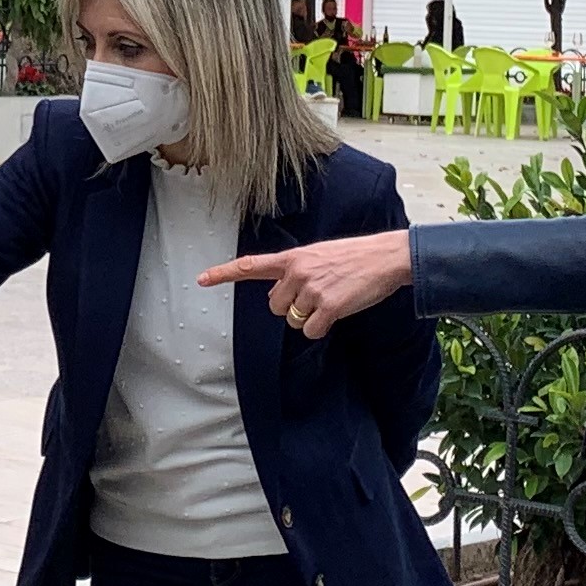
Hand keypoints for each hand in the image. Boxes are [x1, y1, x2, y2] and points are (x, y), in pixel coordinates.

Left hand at [201, 229, 415, 335]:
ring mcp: (312, 290)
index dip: (224, 274)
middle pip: (275, 307)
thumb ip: (296, 270)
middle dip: (291, 307)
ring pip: (293, 321)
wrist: (384, 257)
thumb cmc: (354, 257)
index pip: (251, 265)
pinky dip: (321, 329)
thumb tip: (282, 296)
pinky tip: (336, 312)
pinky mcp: (329, 307)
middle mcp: (297, 273)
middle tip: (316, 294)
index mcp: (293, 257)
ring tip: (331, 298)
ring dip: (309, 318)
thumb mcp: (319, 254)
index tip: (201, 279)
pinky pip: (310, 331)